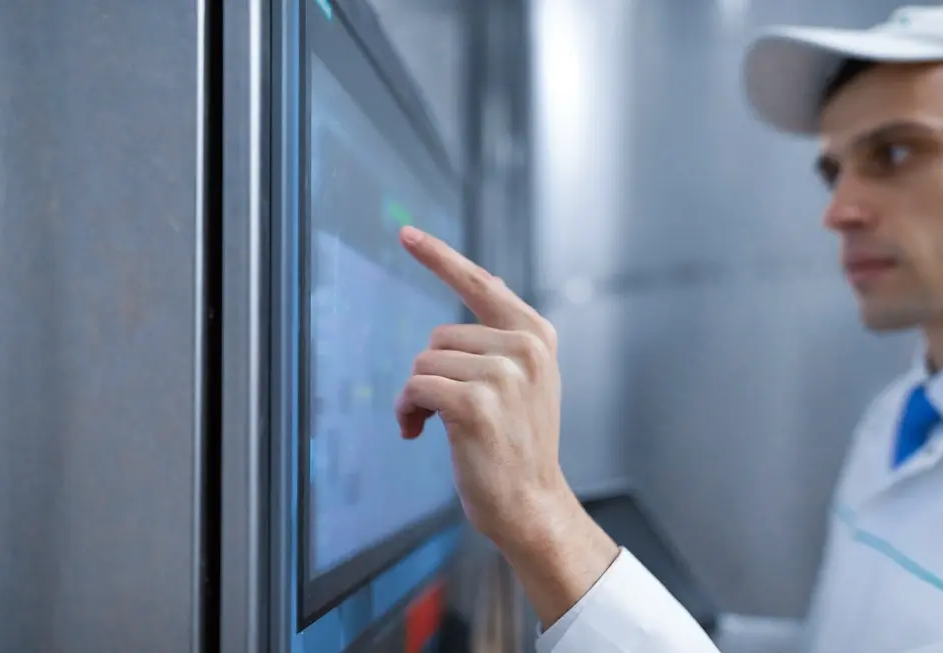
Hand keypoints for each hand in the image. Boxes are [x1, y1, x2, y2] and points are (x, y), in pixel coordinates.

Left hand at [395, 226, 618, 628]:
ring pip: (423, 362)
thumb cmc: (517, 442)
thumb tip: (492, 279)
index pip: (480, 284)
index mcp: (536, 335)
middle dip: (433, 372)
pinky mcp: (475, 404)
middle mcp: (524, 347)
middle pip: (439, 335)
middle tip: (451, 411)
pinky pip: (415, 387)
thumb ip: (506, 332)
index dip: (439, 257)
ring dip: (419, 396)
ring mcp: (503, 374)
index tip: (406, 232)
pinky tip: (418, 434)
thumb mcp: (527, 379)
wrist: (530, 503)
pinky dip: (407, 412)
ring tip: (440, 426)